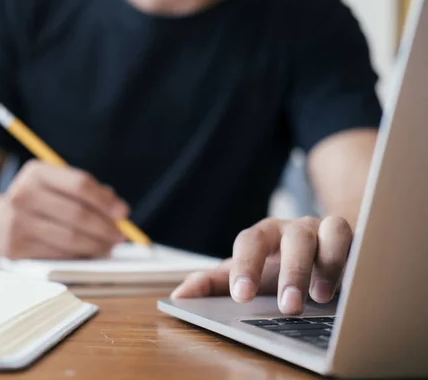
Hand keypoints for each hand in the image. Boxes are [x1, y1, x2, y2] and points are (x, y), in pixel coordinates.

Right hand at [0, 160, 128, 258]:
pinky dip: (79, 255)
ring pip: (70, 238)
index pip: (80, 185)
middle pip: (77, 214)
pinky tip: (88, 254)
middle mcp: (23, 194)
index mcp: (37, 172)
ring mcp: (16, 222)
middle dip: (105, 227)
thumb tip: (119, 211)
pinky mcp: (15, 247)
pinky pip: (58, 254)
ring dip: (96, 245)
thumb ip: (90, 192)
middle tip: (121, 236)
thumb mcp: (58, 186)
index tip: (123, 213)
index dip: (105, 201)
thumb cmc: (40, 202)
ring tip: (109, 247)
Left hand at [171, 216, 352, 314]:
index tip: (241, 295)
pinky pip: (354, 237)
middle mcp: (293, 228)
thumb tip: (178, 295)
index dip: (245, 266)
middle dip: (290, 272)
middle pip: (292, 238)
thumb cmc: (275, 266)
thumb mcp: (245, 275)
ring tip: (320, 297)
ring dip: (326, 263)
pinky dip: (351, 257)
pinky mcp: (351, 237)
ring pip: (330, 230)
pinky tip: (347, 285)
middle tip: (287, 306)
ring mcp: (324, 229)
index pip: (250, 242)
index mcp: (263, 235)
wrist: (314, 251)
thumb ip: (212, 284)